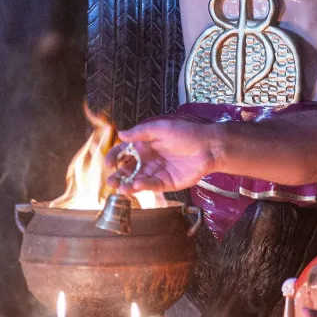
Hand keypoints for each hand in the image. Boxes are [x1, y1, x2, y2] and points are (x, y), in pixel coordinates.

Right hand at [104, 116, 218, 193]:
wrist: (208, 147)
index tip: (108, 163)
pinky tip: (136, 185)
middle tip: (111, 181)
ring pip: (138, 180)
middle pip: (128, 170)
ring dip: (127, 185)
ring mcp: (157, 172)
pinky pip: (152, 185)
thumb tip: (120, 134)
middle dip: (118, 176)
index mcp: (145, 145)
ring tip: (120, 188)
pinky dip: (143, 186)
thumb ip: (140, 132)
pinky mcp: (167, 183)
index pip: (124, 153)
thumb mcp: (161, 128)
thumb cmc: (186, 133)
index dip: (114, 158)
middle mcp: (149, 160)